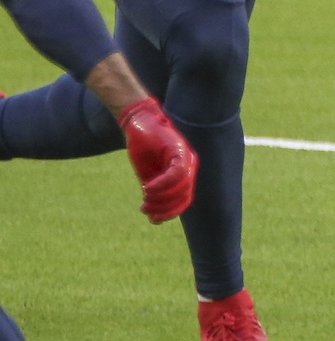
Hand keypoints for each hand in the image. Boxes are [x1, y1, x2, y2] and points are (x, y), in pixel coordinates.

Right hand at [117, 98, 197, 223]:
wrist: (139, 122)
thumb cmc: (144, 148)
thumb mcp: (149, 174)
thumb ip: (156, 190)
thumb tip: (156, 216)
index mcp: (185, 172)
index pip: (184, 200)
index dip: (170, 213)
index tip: (152, 218)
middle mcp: (189, 165)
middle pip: (183, 196)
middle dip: (164, 208)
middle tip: (146, 208)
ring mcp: (186, 157)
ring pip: (181, 187)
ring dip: (161, 199)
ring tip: (145, 201)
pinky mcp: (179, 150)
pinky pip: (176, 174)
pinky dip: (161, 185)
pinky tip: (146, 188)